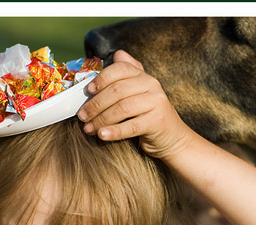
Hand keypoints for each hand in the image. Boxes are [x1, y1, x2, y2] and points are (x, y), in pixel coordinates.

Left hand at [77, 50, 194, 158]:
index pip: (120, 69)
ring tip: (88, 129)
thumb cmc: (148, 116)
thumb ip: (127, 75)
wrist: (173, 139)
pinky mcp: (158, 122)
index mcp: (144, 76)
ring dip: (101, 119)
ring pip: (122, 108)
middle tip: (82, 116)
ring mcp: (156, 103)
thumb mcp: (139, 93)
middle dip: (96, 104)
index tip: (87, 91)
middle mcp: (152, 85)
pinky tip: (102, 135)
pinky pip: (131, 126)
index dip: (102, 78)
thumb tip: (117, 54)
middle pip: (117, 90)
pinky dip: (114, 131)